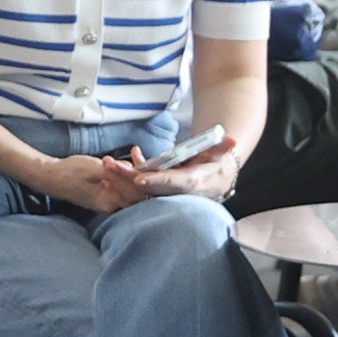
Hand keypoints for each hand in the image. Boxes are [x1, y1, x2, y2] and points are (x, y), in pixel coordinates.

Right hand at [19, 149, 137, 213]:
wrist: (51, 176)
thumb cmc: (70, 172)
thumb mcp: (94, 169)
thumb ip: (116, 173)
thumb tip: (135, 172)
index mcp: (109, 202)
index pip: (135, 194)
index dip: (140, 177)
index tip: (140, 161)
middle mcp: (110, 205)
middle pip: (134, 192)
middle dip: (136, 173)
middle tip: (136, 155)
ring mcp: (107, 200)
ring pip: (128, 187)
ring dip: (128, 172)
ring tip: (123, 157)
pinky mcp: (104, 193)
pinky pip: (119, 185)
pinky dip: (121, 173)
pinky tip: (115, 162)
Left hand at [109, 139, 241, 204]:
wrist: (215, 181)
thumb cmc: (215, 164)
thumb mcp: (220, 154)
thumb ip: (222, 146)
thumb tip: (231, 140)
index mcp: (192, 183)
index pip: (172, 183)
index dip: (156, 181)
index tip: (139, 178)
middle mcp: (176, 194)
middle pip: (149, 188)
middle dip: (128, 178)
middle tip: (109, 165)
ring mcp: (165, 197)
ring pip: (139, 192)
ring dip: (121, 179)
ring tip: (106, 165)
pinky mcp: (157, 196)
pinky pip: (136, 193)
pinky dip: (122, 184)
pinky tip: (110, 171)